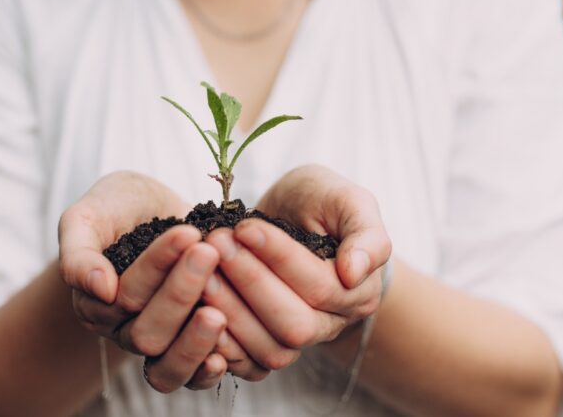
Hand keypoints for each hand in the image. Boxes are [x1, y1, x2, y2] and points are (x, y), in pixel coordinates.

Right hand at [58, 171, 260, 390]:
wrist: (148, 209)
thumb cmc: (115, 208)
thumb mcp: (86, 217)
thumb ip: (78, 252)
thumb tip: (101, 290)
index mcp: (94, 302)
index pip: (124, 295)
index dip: (157, 266)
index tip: (187, 232)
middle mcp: (122, 328)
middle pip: (147, 332)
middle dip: (180, 294)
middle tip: (209, 253)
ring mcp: (156, 340)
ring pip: (167, 362)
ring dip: (194, 340)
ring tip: (219, 312)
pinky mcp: (185, 344)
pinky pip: (191, 377)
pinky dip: (206, 371)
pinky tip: (224, 354)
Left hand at [203, 165, 391, 359]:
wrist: (295, 216)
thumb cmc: (321, 202)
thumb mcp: (347, 200)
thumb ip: (366, 233)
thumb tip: (354, 273)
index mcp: (358, 291)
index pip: (318, 285)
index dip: (278, 257)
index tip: (244, 227)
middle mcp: (332, 323)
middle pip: (294, 324)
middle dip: (250, 283)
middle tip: (216, 244)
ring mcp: (299, 341)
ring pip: (270, 348)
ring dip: (230, 309)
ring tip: (200, 270)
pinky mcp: (266, 347)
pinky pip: (248, 363)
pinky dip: (222, 343)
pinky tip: (196, 309)